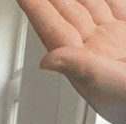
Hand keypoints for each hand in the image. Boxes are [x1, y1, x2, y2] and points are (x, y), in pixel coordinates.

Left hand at [18, 0, 125, 123]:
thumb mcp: (112, 84)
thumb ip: (82, 68)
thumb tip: (46, 61)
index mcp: (87, 60)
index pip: (54, 29)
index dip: (37, 10)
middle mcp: (99, 48)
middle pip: (69, 12)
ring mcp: (117, 40)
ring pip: (91, 6)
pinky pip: (117, 9)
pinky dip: (107, 0)